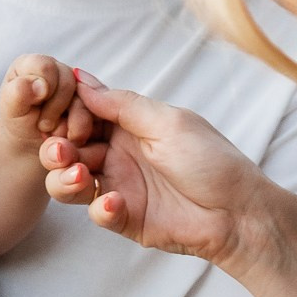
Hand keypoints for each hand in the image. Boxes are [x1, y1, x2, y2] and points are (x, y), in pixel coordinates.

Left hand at [0, 54, 99, 159]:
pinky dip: (81, 130)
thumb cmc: (19, 122)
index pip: (45, 66)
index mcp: (33, 64)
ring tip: (54, 134)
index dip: (44, 88)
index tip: (35, 104)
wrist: (31, 144)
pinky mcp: (91, 103)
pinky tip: (68, 136)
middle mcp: (58, 70)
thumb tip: (39, 85)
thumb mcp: (11, 110)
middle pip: (69, 82)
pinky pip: (96, 114)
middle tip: (43, 126)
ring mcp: (77, 86)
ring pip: (86, 100)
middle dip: (56, 109)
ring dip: (70, 123)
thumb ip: (18, 93)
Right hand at [41, 74, 276, 266]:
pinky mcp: (124, 218)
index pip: (81, 114)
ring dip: (65, 178)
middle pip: (68, 149)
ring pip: (69, 182)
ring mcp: (119, 186)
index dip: (68, 116)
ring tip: (80, 177)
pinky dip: (98, 207)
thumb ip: (121, 104)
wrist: (239, 213)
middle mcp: (118, 154)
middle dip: (57, 149)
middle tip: (63, 151)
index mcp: (129, 125)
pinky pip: (95, 212)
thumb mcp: (167, 122)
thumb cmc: (212, 161)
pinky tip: (114, 203)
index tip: (69, 121)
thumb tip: (80, 78)